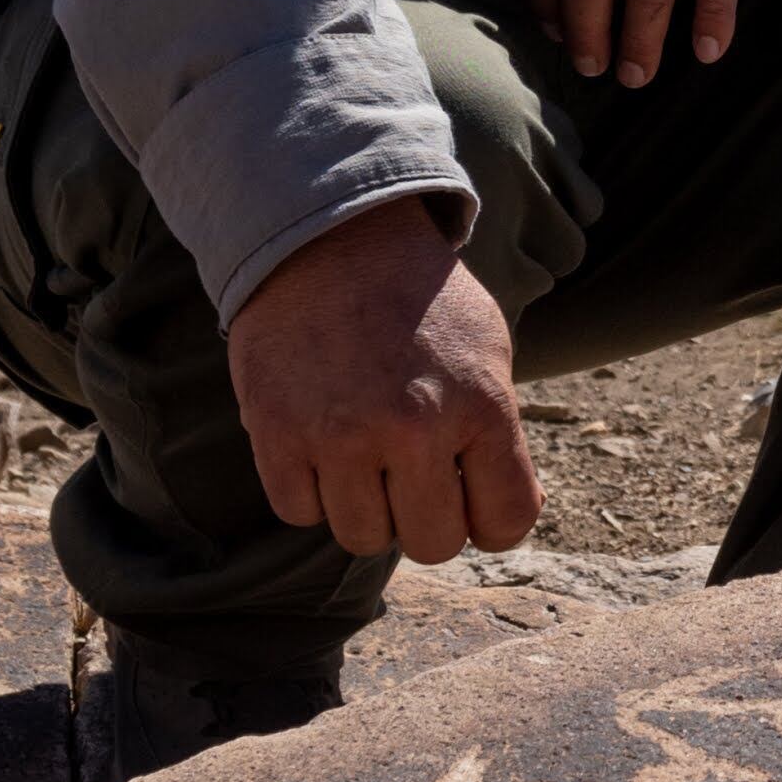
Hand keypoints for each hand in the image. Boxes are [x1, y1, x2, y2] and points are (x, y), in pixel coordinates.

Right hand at [222, 201, 538, 563]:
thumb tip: (501, 517)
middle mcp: (414, 427)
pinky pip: (298, 511)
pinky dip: (310, 490)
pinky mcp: (277, 432)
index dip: (491, 522)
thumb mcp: (488, 349)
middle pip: (432, 544)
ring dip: (367, 507)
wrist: (332, 237)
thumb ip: (501, 434)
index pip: (505, 523)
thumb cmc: (422, 301)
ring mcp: (341, 434)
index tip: (473, 500)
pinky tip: (321, 445)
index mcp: (482, 406)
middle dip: (427, 518)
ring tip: (366, 454)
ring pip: (362, 537)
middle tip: (414, 476)